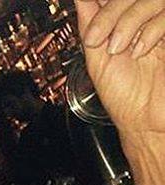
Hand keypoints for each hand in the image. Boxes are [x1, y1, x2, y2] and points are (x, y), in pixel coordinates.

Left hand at [75, 0, 164, 137]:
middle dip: (108, 14)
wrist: (145, 120)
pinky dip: (150, 30)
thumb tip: (80, 1)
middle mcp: (145, 20)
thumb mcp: (97, 60)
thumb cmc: (125, 96)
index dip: (102, 6)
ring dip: (127, 21)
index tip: (90, 30)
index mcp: (126, 23)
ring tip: (118, 49)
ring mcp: (161, 25)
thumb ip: (90, 28)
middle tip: (96, 39)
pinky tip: (140, 50)